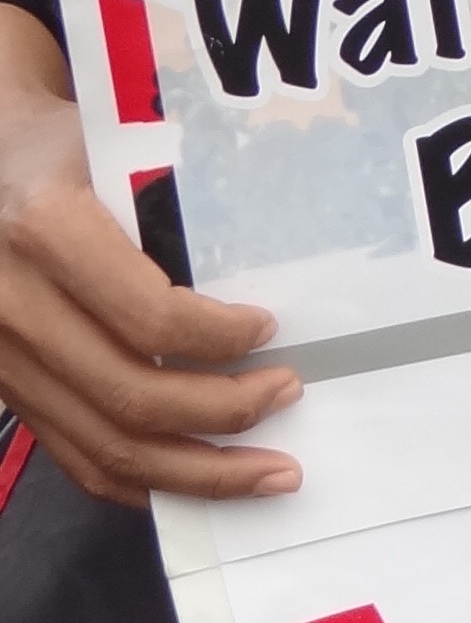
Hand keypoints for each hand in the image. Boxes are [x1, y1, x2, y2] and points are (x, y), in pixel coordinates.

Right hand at [0, 2, 299, 501]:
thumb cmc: (61, 141)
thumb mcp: (110, 143)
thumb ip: (173, 192)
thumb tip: (282, 251)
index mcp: (45, 228)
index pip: (146, 314)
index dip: (218, 336)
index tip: (272, 329)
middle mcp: (12, 303)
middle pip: (130, 394)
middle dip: (225, 411)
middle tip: (290, 394)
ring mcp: (1, 358)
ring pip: (103, 444)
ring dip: (197, 470)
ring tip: (270, 472)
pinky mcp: (4, 387)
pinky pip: (73, 454)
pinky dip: (141, 481)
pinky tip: (198, 482)